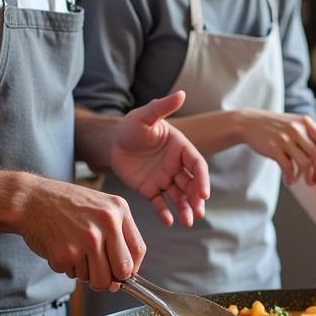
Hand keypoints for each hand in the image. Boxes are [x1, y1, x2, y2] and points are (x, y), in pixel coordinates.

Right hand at [15, 175, 144, 290]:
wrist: (31, 199)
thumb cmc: (65, 204)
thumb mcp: (101, 206)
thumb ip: (117, 234)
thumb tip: (126, 273)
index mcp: (118, 209)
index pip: (137, 250)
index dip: (132, 268)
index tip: (124, 274)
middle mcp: (106, 223)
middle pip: (122, 271)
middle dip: (111, 279)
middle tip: (97, 271)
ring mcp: (86, 239)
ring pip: (98, 280)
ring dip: (86, 274)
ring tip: (74, 252)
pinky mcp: (66, 254)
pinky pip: (74, 276)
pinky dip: (67, 268)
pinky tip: (60, 248)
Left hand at [111, 90, 210, 227]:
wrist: (112, 141)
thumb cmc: (132, 125)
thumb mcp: (146, 115)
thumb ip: (162, 107)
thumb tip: (182, 93)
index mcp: (181, 148)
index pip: (196, 166)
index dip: (201, 180)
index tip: (203, 194)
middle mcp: (176, 165)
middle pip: (191, 184)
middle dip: (196, 199)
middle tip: (198, 212)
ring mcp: (164, 178)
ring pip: (178, 196)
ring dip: (185, 209)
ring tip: (187, 222)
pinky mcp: (150, 189)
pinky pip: (160, 203)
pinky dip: (164, 212)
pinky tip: (168, 221)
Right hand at [238, 109, 315, 186]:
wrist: (249, 123)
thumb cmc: (276, 127)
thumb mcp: (294, 124)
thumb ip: (309, 136)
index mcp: (305, 123)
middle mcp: (297, 129)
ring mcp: (284, 138)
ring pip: (304, 163)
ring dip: (308, 177)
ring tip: (307, 183)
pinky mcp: (273, 148)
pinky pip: (288, 167)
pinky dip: (291, 178)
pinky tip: (290, 182)